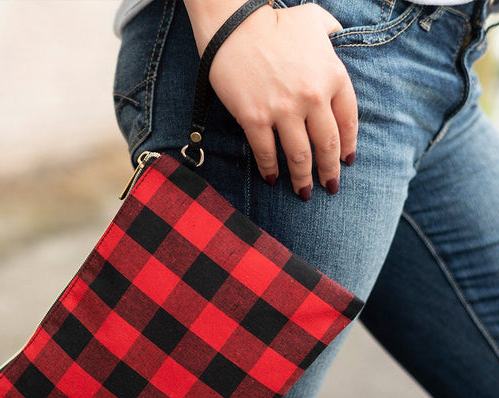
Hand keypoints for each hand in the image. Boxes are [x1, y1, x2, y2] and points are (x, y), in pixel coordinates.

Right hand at [185, 1, 357, 199]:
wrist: (233, 23)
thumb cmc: (274, 21)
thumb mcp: (314, 19)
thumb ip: (333, 32)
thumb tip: (339, 35)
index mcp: (332, 75)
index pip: (348, 122)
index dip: (348, 146)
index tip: (346, 162)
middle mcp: (312, 97)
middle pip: (326, 145)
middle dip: (329, 171)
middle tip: (330, 187)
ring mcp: (283, 110)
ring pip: (299, 156)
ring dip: (302, 179)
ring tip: (304, 193)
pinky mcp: (254, 118)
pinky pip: (265, 153)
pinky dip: (270, 169)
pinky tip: (272, 179)